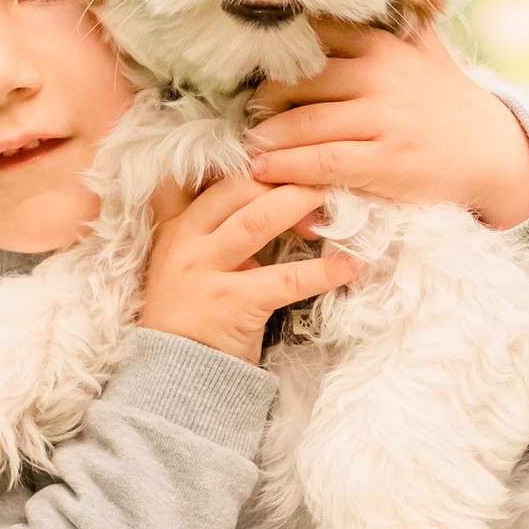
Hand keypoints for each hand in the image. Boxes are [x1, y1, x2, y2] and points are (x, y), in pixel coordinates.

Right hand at [138, 176, 359, 364]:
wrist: (176, 375)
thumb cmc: (198, 312)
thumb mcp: (196, 259)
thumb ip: (219, 225)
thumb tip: (277, 190)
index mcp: (178, 224)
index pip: (213, 173)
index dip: (257, 160)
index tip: (294, 152)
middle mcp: (185, 240)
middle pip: (239, 188)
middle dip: (287, 176)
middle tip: (328, 173)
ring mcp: (203, 271)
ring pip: (257, 221)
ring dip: (303, 205)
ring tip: (343, 203)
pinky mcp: (229, 304)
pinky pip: (285, 280)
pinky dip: (324, 271)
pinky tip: (352, 265)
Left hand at [248, 23, 528, 229]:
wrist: (492, 151)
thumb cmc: (450, 102)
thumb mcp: (427, 52)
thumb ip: (396, 25)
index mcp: (384, 46)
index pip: (316, 39)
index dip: (280, 56)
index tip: (257, 70)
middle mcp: (380, 76)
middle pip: (300, 80)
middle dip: (266, 99)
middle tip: (249, 113)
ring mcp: (382, 119)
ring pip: (304, 122)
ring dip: (267, 136)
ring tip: (250, 144)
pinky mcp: (383, 161)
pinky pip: (321, 160)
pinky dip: (286, 166)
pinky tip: (264, 169)